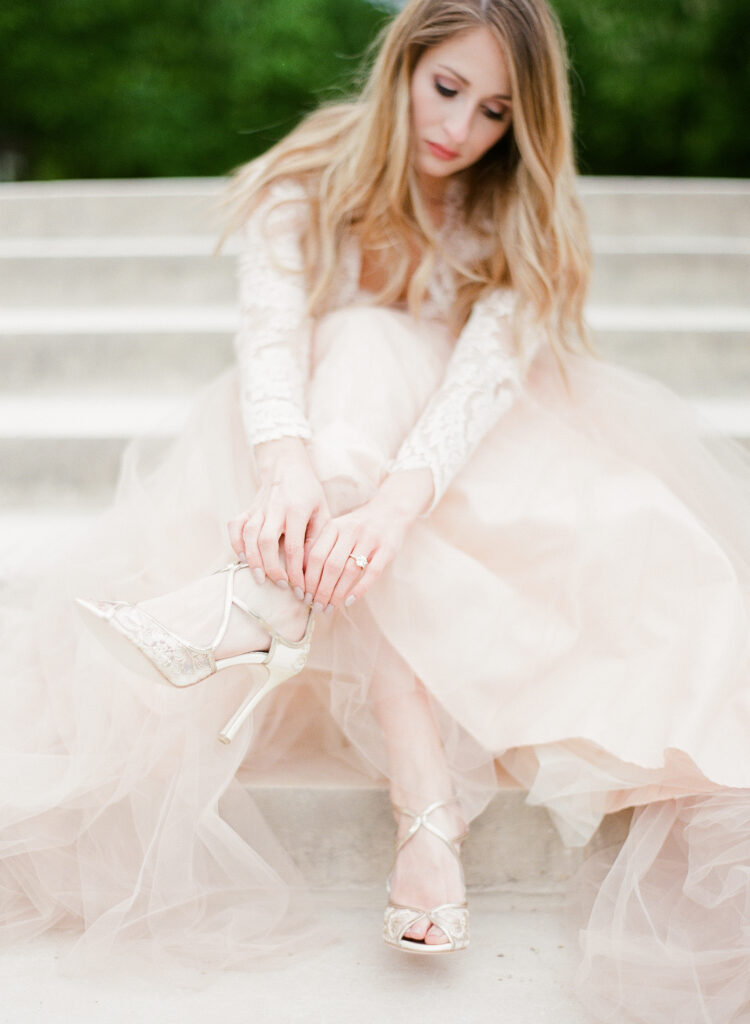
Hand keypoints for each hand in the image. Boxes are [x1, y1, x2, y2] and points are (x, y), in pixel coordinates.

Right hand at [228, 439, 330, 596]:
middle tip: (281, 584)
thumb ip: (318, 537)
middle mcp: (275, 508)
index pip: (294, 545)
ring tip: (261, 578)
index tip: (300, 587)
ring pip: (249, 536)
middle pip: (266, 542)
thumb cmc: (309, 493)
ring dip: (253, 559)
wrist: (287, 466)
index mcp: (296, 509)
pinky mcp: (247, 509)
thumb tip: (312, 566)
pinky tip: (243, 558)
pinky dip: (236, 544)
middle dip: (272, 567)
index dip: (296, 570)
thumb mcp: (322, 511)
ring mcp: (258, 508)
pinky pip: (236, 527)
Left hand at [302, 495, 413, 612]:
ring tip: (330, 608)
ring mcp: (370, 539)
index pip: (315, 555)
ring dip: (337, 594)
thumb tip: (301, 574)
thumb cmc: (358, 526)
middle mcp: (351, 530)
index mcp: (334, 526)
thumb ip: (321, 545)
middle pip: (330, 565)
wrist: (391, 510)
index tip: (303, 595)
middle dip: (321, 590)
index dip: (307, 578)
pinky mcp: (387, 549)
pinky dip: (359, 590)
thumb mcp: (337, 528)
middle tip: (316, 606)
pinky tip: (348, 602)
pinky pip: (372, 573)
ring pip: (349, 571)